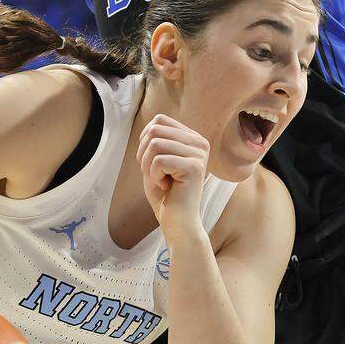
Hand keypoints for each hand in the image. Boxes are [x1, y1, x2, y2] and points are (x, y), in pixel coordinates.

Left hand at [137, 114, 209, 231]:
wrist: (177, 223)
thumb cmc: (166, 194)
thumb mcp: (157, 160)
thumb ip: (156, 140)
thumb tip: (152, 125)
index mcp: (193, 138)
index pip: (159, 120)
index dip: (145, 140)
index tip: (153, 162)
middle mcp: (200, 143)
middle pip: (155, 130)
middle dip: (144, 154)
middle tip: (154, 174)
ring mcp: (199, 154)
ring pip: (155, 144)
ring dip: (148, 166)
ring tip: (160, 180)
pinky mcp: (195, 167)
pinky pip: (159, 159)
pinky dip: (153, 175)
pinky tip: (166, 186)